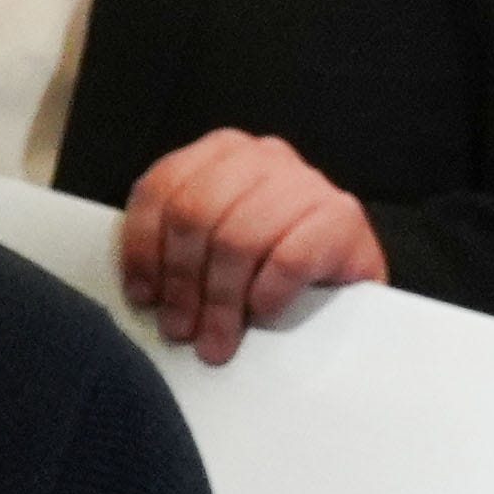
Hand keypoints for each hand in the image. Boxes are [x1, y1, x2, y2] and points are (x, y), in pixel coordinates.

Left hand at [116, 130, 384, 364]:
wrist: (351, 279)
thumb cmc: (272, 265)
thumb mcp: (214, 242)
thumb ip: (178, 246)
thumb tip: (145, 294)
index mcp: (222, 153)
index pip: (162, 188)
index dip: (143, 248)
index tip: (144, 297)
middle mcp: (264, 156)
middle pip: (197, 214)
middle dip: (182, 281)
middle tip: (181, 330)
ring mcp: (307, 182)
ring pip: (239, 239)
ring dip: (220, 301)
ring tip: (216, 341)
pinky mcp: (343, 217)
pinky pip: (288, 260)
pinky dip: (267, 294)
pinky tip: (263, 314)